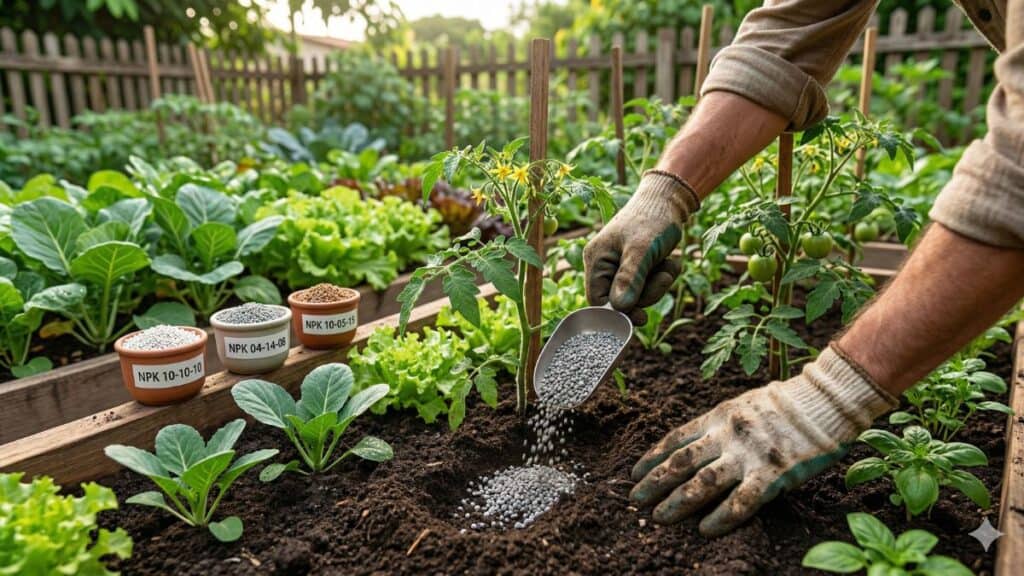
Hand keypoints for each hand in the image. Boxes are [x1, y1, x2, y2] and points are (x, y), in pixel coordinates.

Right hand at [584, 171, 697, 324]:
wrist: (669, 199)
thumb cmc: (652, 219)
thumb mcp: (641, 249)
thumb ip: (630, 278)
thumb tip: (620, 308)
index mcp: (596, 259)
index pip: (597, 300)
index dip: (618, 312)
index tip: (642, 317)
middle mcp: (604, 264)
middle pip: (619, 301)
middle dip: (645, 293)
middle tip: (662, 278)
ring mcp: (620, 266)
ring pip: (637, 295)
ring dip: (657, 284)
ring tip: (666, 264)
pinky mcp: (636, 266)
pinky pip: (648, 285)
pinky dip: (662, 276)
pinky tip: (667, 261)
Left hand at [629, 345, 895, 536]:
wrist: (825, 401)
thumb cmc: (786, 403)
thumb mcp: (744, 404)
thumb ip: (721, 426)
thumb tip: (697, 447)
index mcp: (719, 416)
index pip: (677, 438)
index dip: (653, 456)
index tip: (635, 472)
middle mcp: (728, 435)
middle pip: (681, 462)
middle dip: (655, 482)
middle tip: (635, 499)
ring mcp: (749, 455)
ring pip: (703, 482)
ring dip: (677, 501)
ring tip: (659, 517)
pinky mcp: (773, 474)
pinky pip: (741, 501)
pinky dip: (720, 517)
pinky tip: (704, 529)